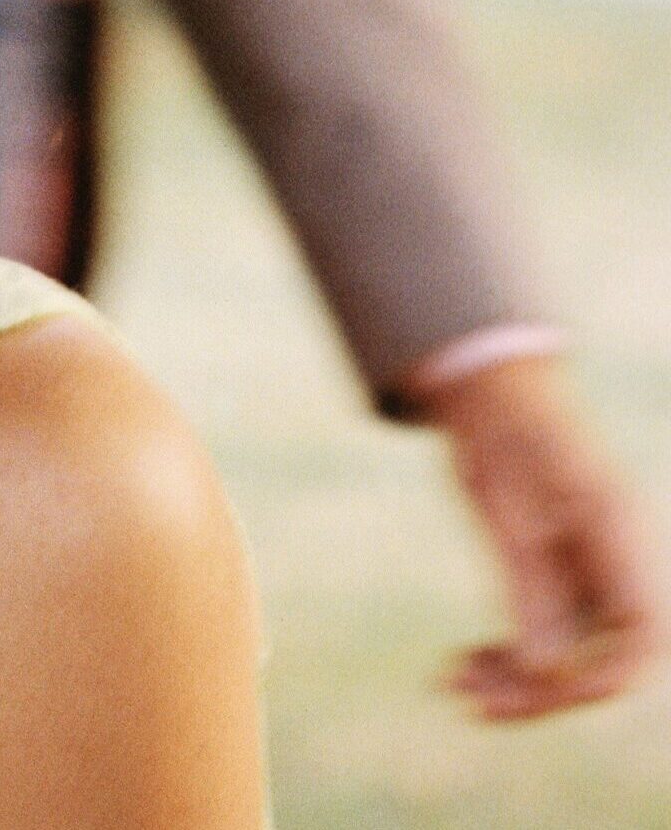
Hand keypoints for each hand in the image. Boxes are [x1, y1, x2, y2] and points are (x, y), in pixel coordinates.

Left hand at [418, 353, 659, 718]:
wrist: (489, 389)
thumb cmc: (504, 430)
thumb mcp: (510, 504)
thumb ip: (531, 583)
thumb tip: (544, 670)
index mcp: (622, 542)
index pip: (637, 643)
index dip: (593, 680)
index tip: (528, 690)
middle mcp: (616, 566)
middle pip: (601, 661)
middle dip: (540, 690)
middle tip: (469, 700)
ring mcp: (589, 573)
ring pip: (569, 655)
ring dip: (517, 680)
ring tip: (452, 682)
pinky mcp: (558, 576)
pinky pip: (545, 635)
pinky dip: (507, 656)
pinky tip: (461, 665)